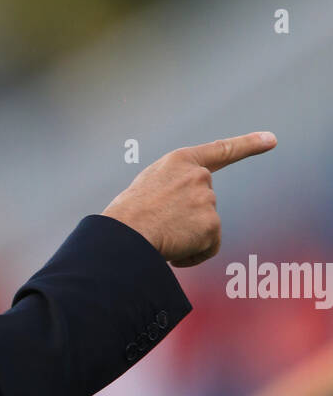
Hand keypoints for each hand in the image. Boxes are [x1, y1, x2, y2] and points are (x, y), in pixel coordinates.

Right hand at [102, 132, 276, 266]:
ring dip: (186, 238)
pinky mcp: (212, 224)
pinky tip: (172, 251)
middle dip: (186, 220)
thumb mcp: (149, 188)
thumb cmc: (125, 217)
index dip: (248, 144)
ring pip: (204, 228)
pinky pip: (208, 248)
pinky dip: (192, 256)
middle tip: (159, 227)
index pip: (220, 151)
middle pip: (204, 204)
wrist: (124, 234)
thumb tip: (185, 217)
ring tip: (160, 236)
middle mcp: (199, 175)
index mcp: (180, 161)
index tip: (271, 139)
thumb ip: (174, 189)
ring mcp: (207, 199)